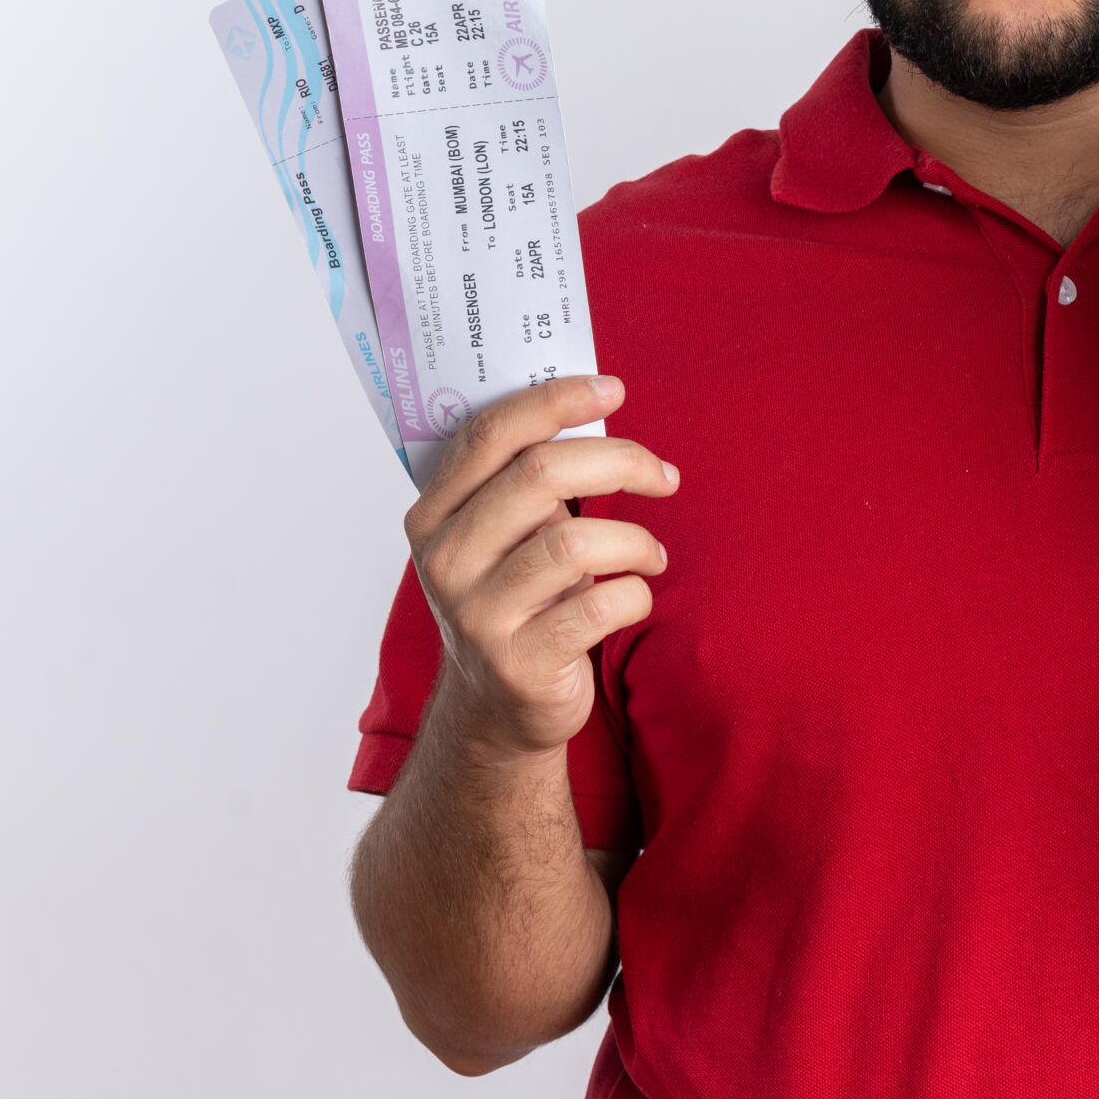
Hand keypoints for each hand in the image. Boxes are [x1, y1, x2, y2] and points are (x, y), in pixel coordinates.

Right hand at [402, 375, 678, 762]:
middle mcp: (446, 560)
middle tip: (663, 475)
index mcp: (434, 514)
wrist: (498, 708)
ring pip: (574, 541)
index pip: (489, 434)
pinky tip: (635, 595)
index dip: (555, 402)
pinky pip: (600, 605)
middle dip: (619, 461)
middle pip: (538, 475)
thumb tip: (595, 402)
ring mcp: (478, 616)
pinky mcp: (521, 664)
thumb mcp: (502, 535)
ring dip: (635, 540)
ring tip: (653, 554)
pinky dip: (635, 593)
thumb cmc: (517, 598)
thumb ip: (523, 478)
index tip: (612, 390)